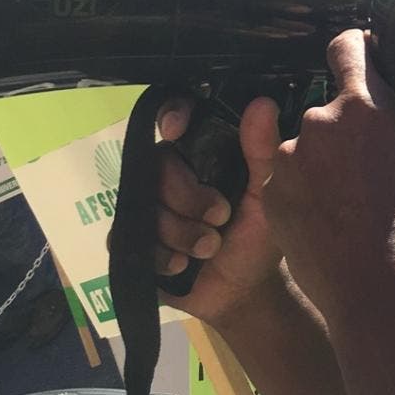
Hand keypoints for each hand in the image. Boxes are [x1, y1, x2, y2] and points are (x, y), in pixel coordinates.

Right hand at [153, 95, 282, 325]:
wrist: (245, 291)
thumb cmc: (258, 236)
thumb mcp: (269, 194)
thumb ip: (264, 152)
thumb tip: (262, 103)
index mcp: (201, 154)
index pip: (175, 118)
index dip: (171, 116)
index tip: (178, 130)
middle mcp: (170, 176)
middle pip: (157, 167)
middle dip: (189, 196)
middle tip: (220, 218)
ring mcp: (147, 209)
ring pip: (144, 207)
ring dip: (181, 232)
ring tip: (209, 248)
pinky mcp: (133, 243)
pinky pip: (126, 239)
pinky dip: (158, 255)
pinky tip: (181, 265)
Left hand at [263, 29, 394, 339]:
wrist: (380, 289)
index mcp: (364, 106)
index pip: (347, 46)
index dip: (355, 51)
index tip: (360, 61)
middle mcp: (318, 121)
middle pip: (327, 109)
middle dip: (343, 128)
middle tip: (365, 167)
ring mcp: (288, 159)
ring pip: (304, 147)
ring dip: (319, 164)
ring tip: (345, 205)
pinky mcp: (269, 194)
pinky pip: (286, 181)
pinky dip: (301, 194)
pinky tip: (325, 224)